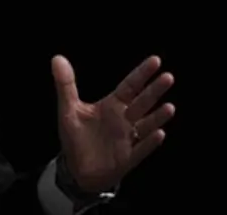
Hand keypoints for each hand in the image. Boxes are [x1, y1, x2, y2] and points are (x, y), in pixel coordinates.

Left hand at [52, 55, 174, 192]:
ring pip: (146, 125)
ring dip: (157, 117)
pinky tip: (159, 134)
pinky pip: (141, 149)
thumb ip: (65, 84)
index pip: (129, 86)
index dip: (141, 74)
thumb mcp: (69, 109)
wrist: (77, 169)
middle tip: (168, 77)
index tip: (155, 60)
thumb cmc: (77, 137)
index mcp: (112, 106)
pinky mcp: (127, 157)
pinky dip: (149, 142)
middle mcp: (124, 120)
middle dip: (154, 91)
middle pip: (142, 102)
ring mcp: (128, 139)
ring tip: (169, 107)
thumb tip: (57, 58)